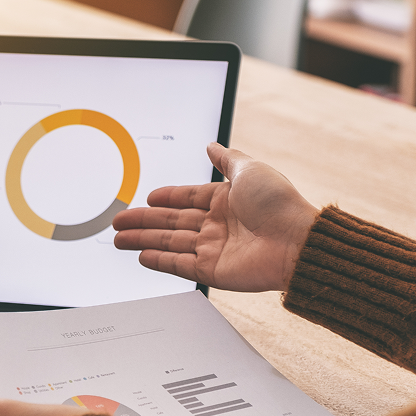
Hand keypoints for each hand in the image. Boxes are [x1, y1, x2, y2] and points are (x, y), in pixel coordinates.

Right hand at [112, 142, 318, 291]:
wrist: (296, 241)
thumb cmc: (279, 204)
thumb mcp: (250, 170)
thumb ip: (227, 159)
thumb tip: (212, 146)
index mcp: (226, 201)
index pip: (186, 199)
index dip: (166, 198)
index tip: (148, 198)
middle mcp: (218, 225)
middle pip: (171, 223)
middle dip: (143, 221)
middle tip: (118, 221)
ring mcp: (214, 248)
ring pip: (169, 243)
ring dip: (142, 240)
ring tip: (119, 239)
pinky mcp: (212, 270)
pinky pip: (179, 265)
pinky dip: (160, 261)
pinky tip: (142, 256)